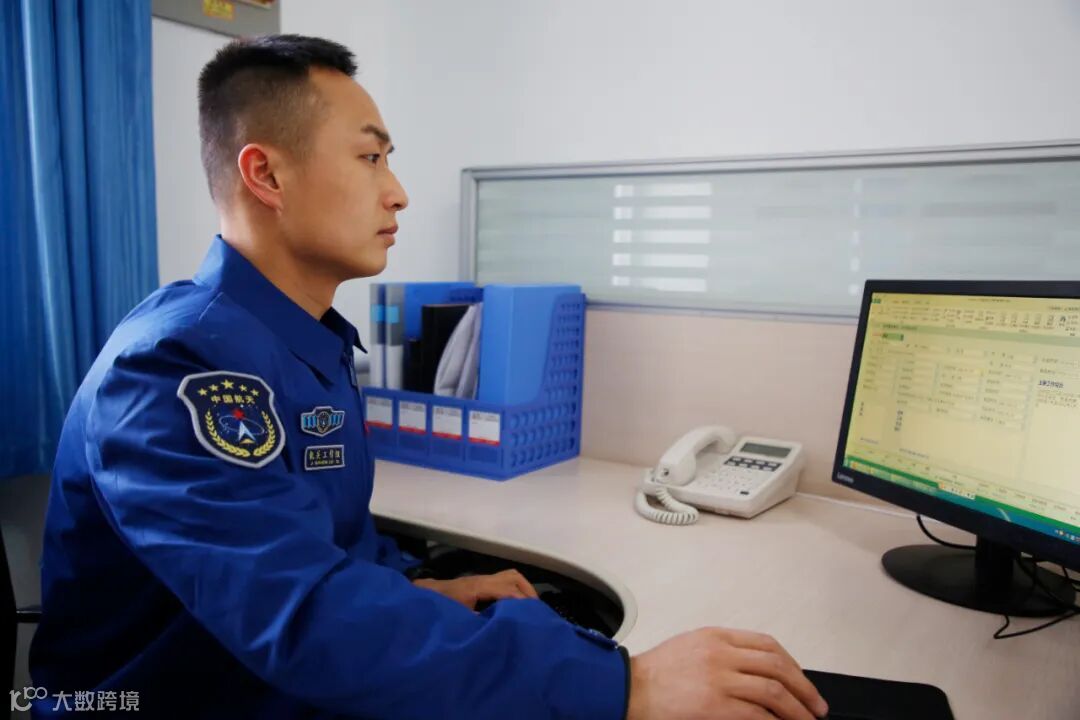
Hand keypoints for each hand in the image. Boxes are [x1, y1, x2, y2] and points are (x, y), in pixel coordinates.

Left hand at [413, 569, 538, 609]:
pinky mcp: (483, 582)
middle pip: (513, 577)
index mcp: (479, 587)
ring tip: (531, 606)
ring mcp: (484, 579)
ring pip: (511, 576)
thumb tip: (497, 627)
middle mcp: (484, 579)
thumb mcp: (458, 618)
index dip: (521, 600)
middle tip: (535, 610)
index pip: (507, 589)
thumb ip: (476, 621)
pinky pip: (505, 580)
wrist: (427, 594)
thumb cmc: (441, 606)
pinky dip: (516, 588)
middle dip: (528, 591)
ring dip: (524, 588)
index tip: (531, 613)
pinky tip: (518, 603)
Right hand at [626, 628, 827, 719]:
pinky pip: (758, 713)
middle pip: (777, 665)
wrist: (627, 689)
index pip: (767, 645)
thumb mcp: (690, 647)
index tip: (801, 680)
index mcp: (716, 636)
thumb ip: (721, 653)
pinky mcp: (716, 705)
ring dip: (798, 709)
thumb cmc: (654, 674)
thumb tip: (754, 671)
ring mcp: (720, 679)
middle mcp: (721, 653)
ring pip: (774, 690)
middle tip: (815, 705)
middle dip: (804, 687)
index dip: (792, 664)